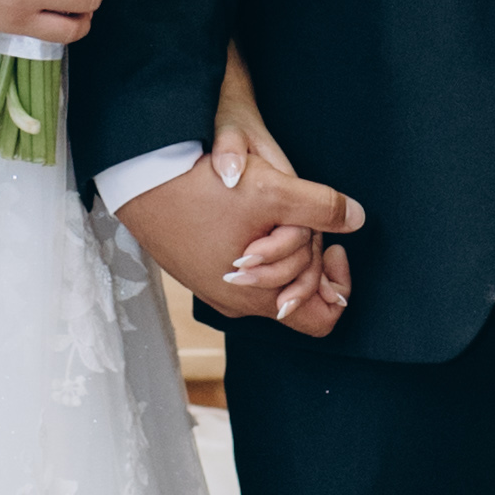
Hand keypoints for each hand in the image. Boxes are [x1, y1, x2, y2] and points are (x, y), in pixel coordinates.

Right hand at [122, 82, 362, 338]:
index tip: (334, 243)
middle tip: (301, 214)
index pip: (322, 317)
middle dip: (310, 253)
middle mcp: (236, 301)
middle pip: (300, 291)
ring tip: (274, 209)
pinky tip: (253, 212)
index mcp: (257, 297)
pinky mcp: (201, 266)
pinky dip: (262, 242)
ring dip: (286, 244)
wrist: (138, 177)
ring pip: (275, 276)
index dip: (339, 284)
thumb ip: (322, 208)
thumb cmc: (201, 188)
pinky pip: (249, 267)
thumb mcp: (272, 191)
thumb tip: (357, 218)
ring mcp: (216, 286)